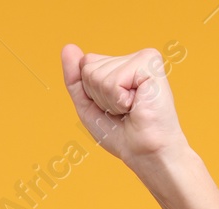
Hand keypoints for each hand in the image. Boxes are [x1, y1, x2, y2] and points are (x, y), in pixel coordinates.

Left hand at [60, 44, 186, 168]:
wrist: (145, 151)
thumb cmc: (120, 133)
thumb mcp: (88, 104)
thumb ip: (75, 77)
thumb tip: (67, 47)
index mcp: (121, 64)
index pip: (85, 64)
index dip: (90, 93)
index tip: (112, 107)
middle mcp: (133, 57)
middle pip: (89, 68)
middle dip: (99, 96)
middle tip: (122, 110)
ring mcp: (143, 58)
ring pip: (98, 75)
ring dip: (110, 100)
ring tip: (130, 109)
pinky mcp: (150, 63)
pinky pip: (113, 81)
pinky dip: (119, 100)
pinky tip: (137, 105)